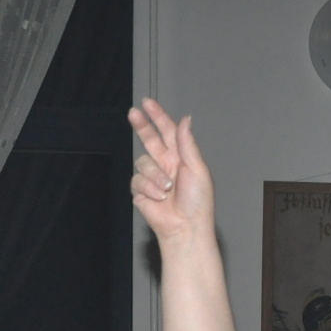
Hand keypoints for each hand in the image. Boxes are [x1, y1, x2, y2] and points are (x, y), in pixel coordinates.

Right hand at [128, 98, 213, 242]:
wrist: (186, 228)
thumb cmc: (197, 203)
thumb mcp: (197, 169)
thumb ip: (188, 144)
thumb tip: (185, 119)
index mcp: (181, 157)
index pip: (168, 132)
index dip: (158, 117)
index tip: (147, 103)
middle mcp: (166, 164)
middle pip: (149, 139)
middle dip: (141, 125)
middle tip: (133, 113)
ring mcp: (153, 177)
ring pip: (143, 162)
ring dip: (155, 176)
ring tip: (167, 190)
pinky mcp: (141, 190)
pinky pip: (137, 180)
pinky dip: (148, 189)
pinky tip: (158, 198)